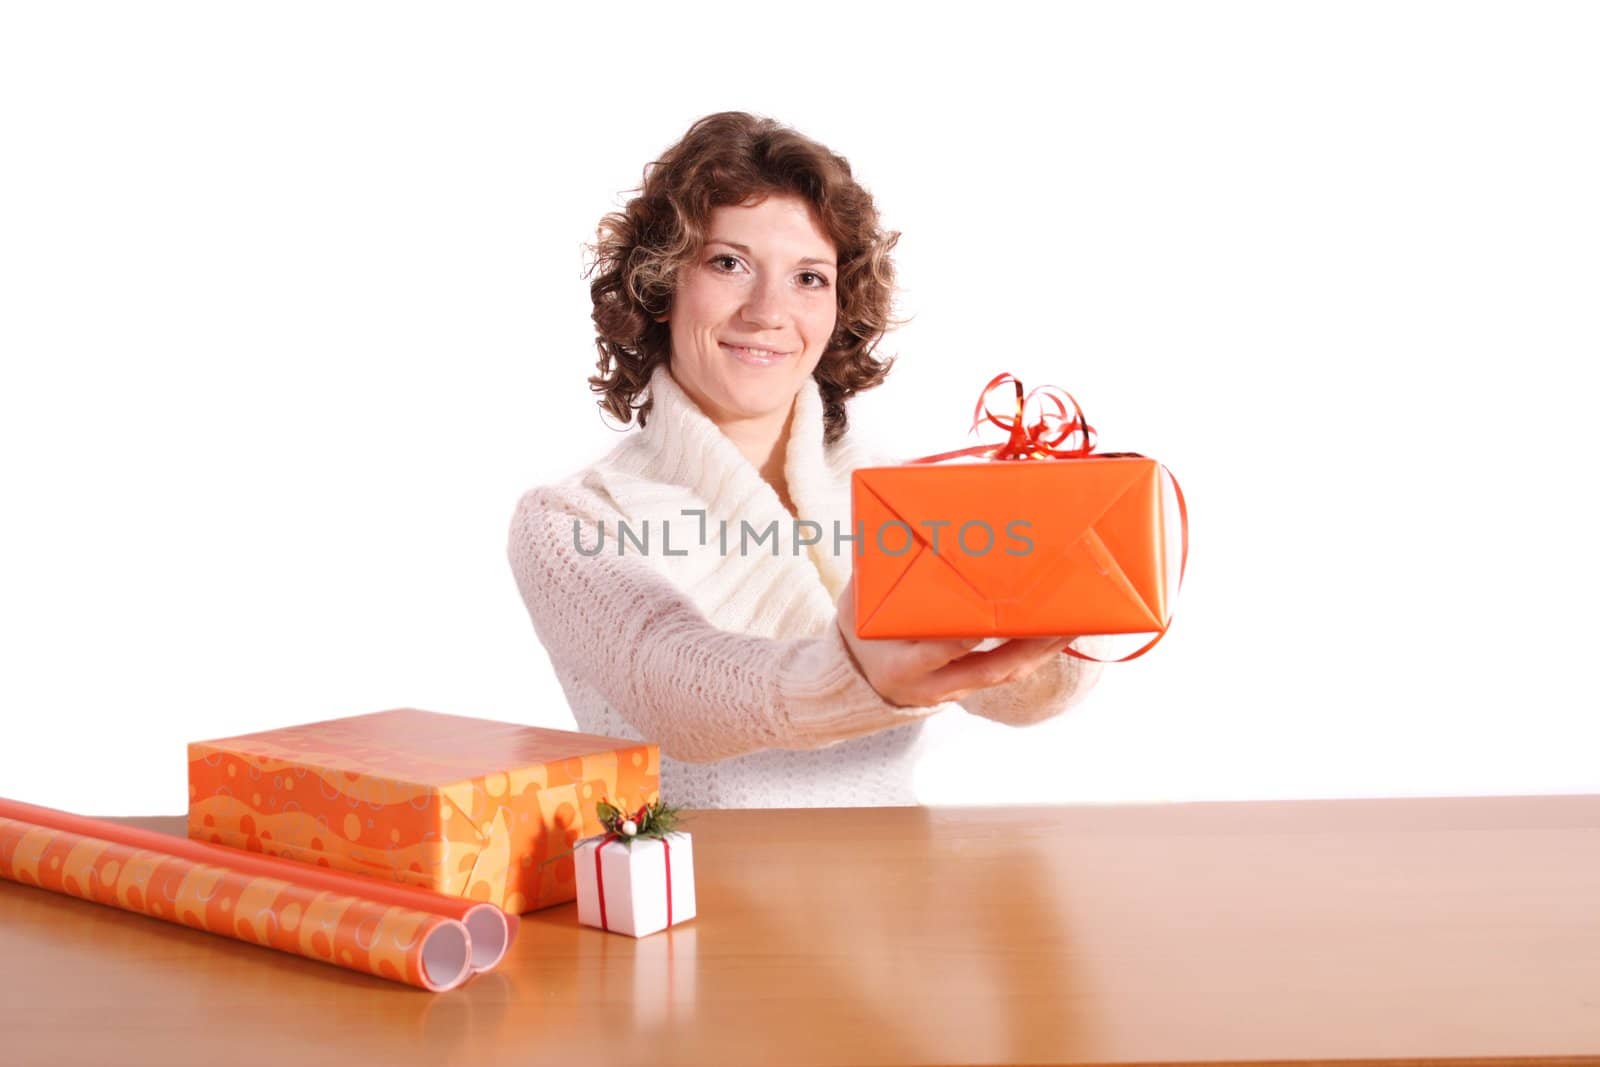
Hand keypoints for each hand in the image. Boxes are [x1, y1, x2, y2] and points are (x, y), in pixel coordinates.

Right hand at [834, 575, 1078, 707]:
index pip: (938, 652)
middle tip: (1057, 619)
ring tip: (1072, 623)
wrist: (858, 680)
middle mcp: (931, 686)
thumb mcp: (857, 605)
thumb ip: (875, 573)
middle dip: (1026, 646)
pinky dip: (1033, 653)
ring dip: (1042, 650)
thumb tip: (894, 526)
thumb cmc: (860, 632)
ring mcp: (954, 691)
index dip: (964, 637)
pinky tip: (1056, 632)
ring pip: (1005, 674)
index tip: (988, 617)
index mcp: (901, 665)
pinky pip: (1006, 672)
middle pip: (988, 669)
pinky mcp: (969, 689)